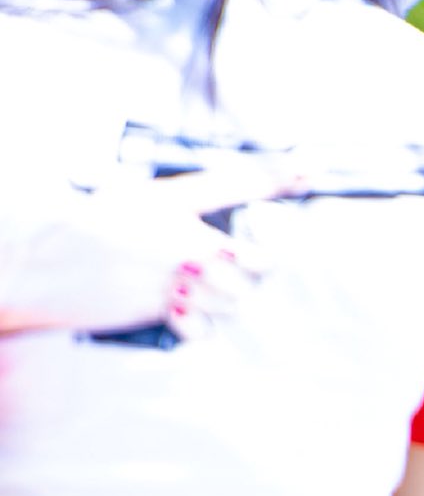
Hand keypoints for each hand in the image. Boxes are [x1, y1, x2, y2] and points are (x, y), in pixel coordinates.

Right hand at [0, 155, 304, 340]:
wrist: (41, 262)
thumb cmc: (95, 228)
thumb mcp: (147, 201)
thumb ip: (201, 199)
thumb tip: (249, 199)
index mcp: (178, 204)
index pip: (241, 182)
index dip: (280, 175)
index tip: (310, 167)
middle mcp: (183, 239)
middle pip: (258, 264)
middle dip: (258, 270)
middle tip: (241, 267)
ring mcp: (173, 277)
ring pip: (236, 300)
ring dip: (226, 300)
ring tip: (192, 289)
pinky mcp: (157, 309)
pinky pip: (204, 328)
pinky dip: (200, 325)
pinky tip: (181, 310)